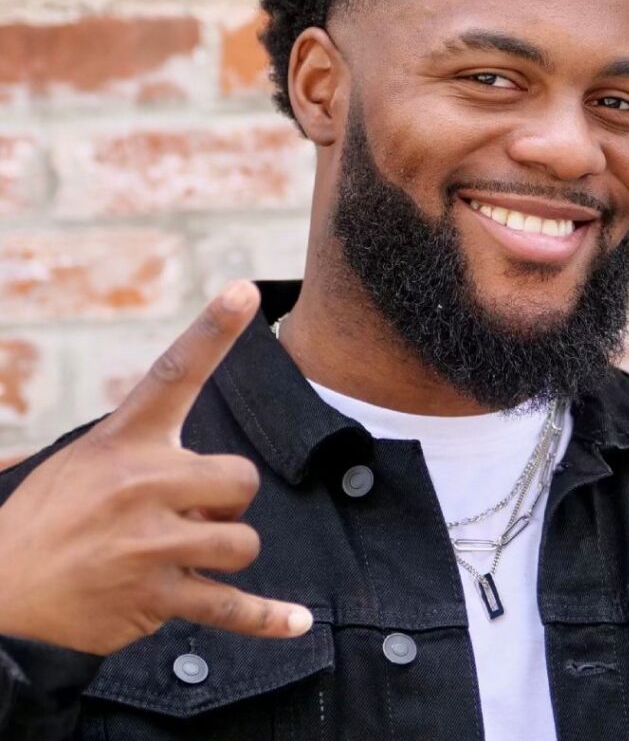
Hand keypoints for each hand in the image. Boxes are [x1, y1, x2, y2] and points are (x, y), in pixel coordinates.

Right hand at [0, 281, 311, 654]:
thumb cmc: (46, 522)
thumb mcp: (78, 463)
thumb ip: (137, 449)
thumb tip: (189, 463)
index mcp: (122, 441)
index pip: (174, 373)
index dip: (213, 330)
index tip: (247, 292)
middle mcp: (141, 484)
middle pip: (241, 480)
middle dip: (226, 500)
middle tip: (187, 513)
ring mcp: (151, 544)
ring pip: (241, 539)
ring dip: (223, 548)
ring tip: (181, 553)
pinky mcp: (156, 597)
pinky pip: (227, 607)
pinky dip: (265, 618)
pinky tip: (297, 623)